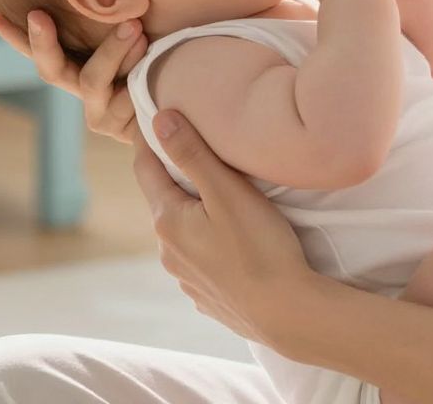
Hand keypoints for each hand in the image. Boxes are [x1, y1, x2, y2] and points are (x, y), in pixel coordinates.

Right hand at [0, 9, 147, 142]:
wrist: (184, 108)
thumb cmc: (157, 57)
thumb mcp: (133, 35)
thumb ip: (115, 17)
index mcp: (74, 65)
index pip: (36, 50)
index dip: (14, 36)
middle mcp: (79, 88)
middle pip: (50, 69)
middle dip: (42, 41)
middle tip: (39, 14)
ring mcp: (98, 111)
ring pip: (94, 78)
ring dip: (113, 50)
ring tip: (136, 28)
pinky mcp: (121, 127)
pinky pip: (127, 97)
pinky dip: (140, 74)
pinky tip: (155, 57)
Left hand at [135, 109, 320, 346]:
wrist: (287, 314)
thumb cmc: (261, 248)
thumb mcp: (227, 192)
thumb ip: (192, 155)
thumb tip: (159, 120)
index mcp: (167, 221)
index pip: (145, 169)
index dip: (149, 140)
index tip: (156, 117)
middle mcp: (168, 252)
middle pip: (164, 201)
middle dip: (176, 176)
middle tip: (198, 152)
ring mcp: (186, 278)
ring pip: (182, 233)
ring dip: (194, 213)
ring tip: (220, 198)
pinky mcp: (207, 296)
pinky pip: (200, 259)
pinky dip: (209, 243)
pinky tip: (232, 242)